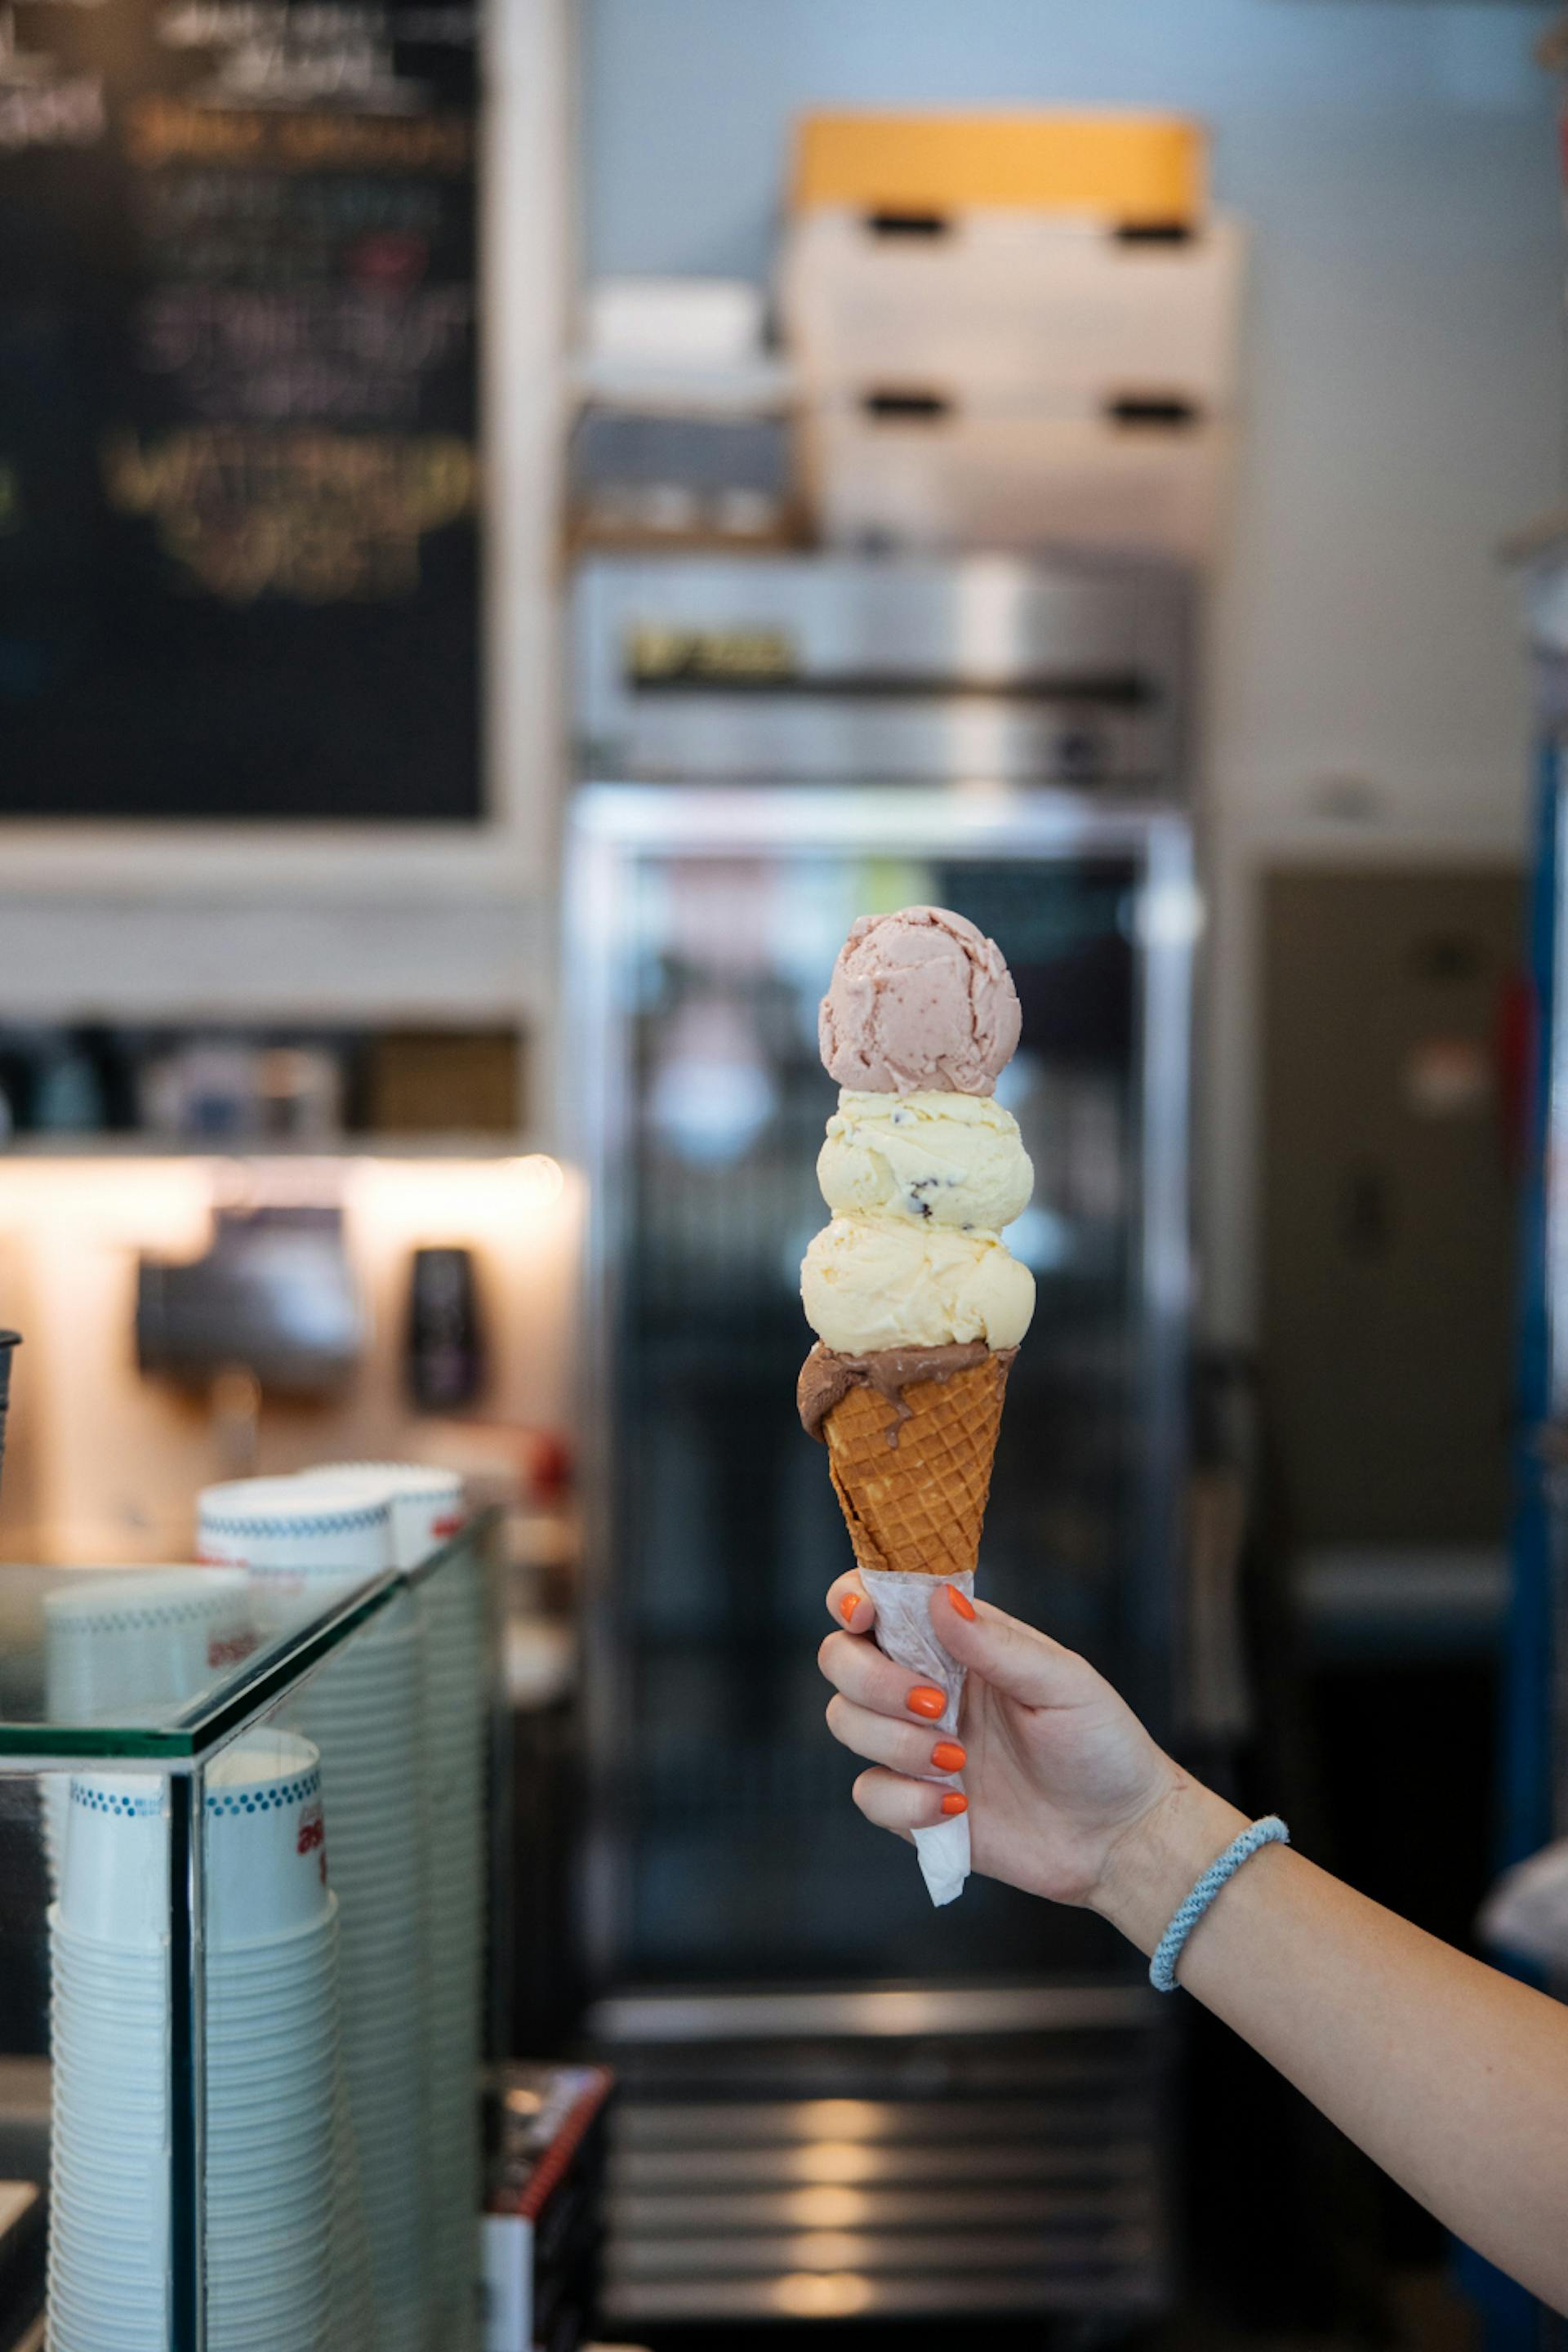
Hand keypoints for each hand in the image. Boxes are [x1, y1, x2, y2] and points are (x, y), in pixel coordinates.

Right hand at [818, 1570, 1191, 1912]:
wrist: (1118, 1837)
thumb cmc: (1101, 1746)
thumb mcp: (1063, 1683)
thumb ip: (997, 1645)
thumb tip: (939, 1598)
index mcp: (957, 1642)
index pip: (879, 1601)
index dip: (851, 1598)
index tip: (863, 1615)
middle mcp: (923, 1685)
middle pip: (841, 1659)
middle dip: (872, 1680)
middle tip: (936, 1706)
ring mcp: (912, 1745)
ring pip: (845, 1721)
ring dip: (894, 1742)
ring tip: (959, 1762)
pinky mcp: (912, 1804)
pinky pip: (868, 1793)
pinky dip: (904, 1801)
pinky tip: (957, 1806)